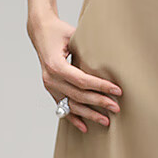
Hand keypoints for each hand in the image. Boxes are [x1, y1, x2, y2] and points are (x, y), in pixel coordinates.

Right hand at [27, 10, 121, 133]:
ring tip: (105, 120)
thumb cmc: (59, 30)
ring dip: (89, 114)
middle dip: (99, 102)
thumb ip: (88, 47)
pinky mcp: (50, 88)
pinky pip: (63, 106)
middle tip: (116, 107)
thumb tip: (110, 57)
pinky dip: (73, 117)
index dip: (100, 87)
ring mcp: (49, 85)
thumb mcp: (74, 35)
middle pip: (78, 95)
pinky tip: (84, 127)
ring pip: (71, 104)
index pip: (82, 81)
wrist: (40, 30)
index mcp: (56, 65)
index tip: (116, 90)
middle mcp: (50, 78)